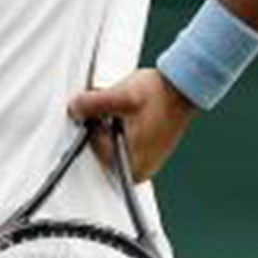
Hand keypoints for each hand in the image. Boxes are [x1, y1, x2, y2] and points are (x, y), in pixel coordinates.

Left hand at [68, 67, 199, 181]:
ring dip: (109, 124)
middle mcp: (138, 170)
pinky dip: (119, 126)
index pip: (93, 149)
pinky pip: (122, 140)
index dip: (90, 126)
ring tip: (123, 107)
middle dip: (99, 126)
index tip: (95, 110)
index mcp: (131, 166)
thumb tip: (74, 110)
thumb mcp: (121, 96)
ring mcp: (144, 162)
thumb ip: (92, 104)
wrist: (184, 87)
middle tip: (110, 106)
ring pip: (111, 143)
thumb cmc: (159, 94)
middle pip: (102, 149)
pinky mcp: (147, 151)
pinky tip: (128, 111)